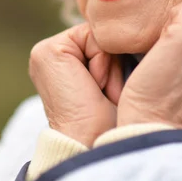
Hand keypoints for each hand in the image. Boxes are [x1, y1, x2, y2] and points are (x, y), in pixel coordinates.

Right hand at [29, 23, 123, 146]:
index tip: (114, 93)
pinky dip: (104, 63)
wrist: (96, 145)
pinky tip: (94, 86)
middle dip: (115, 62)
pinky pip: (96, 39)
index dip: (121, 62)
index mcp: (65, 61)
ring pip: (102, 36)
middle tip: (109, 93)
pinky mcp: (48, 51)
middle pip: (104, 35)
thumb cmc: (113, 121)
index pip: (107, 40)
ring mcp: (46, 50)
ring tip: (102, 92)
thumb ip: (117, 53)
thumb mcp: (117, 81)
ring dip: (111, 66)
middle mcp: (53, 53)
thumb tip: (135, 36)